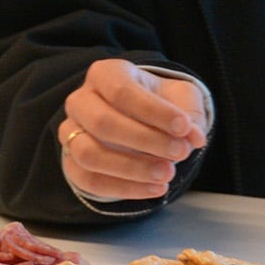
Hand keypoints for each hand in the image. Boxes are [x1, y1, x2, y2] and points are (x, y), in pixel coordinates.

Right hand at [59, 58, 207, 201]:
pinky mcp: (70, 162)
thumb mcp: (180, 98)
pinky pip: (88, 180)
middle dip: (146, 141)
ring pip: (89, 154)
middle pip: (103, 123)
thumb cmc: (160, 103)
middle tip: (180, 153)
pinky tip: (154, 190)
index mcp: (106, 74)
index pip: (122, 91)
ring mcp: (70, 133)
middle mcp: (81, 100)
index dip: (154, 111)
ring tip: (167, 175)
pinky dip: (124, 189)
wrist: (142, 121)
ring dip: (132, 169)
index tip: (185, 128)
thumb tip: (193, 138)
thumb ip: (189, 115)